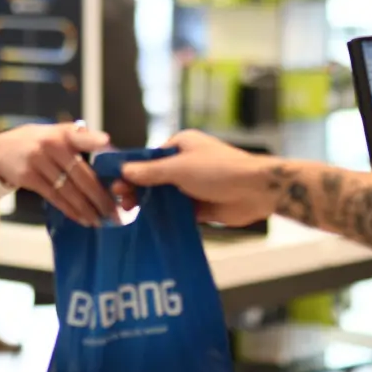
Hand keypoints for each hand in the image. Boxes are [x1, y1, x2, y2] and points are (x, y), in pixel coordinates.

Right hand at [0, 123, 115, 226]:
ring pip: (68, 190)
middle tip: (114, 212)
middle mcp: (51, 145)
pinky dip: (70, 210)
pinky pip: (54, 197)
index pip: (79, 135)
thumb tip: (108, 148)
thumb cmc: (35, 142)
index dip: (92, 139)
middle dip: (99, 196)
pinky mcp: (28, 177)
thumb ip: (77, 138)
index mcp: (61, 132)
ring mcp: (38, 161)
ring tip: (100, 220)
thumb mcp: (53, 131)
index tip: (106, 142)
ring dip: (86, 208)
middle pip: (80, 174)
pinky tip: (81, 218)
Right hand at [119, 130, 278, 225]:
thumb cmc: (220, 170)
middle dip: (137, 189)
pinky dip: (164, 217)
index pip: (149, 158)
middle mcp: (186, 164)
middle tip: (122, 201)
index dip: (131, 171)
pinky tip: (148, 225)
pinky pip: (177, 212)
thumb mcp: (180, 168)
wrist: (256, 190)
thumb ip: (151, 172)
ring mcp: (193, 186)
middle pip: (154, 178)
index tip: (115, 183)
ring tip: (131, 213)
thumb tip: (125, 170)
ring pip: (164, 196)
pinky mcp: (201, 206)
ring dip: (149, 204)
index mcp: (181, 146)